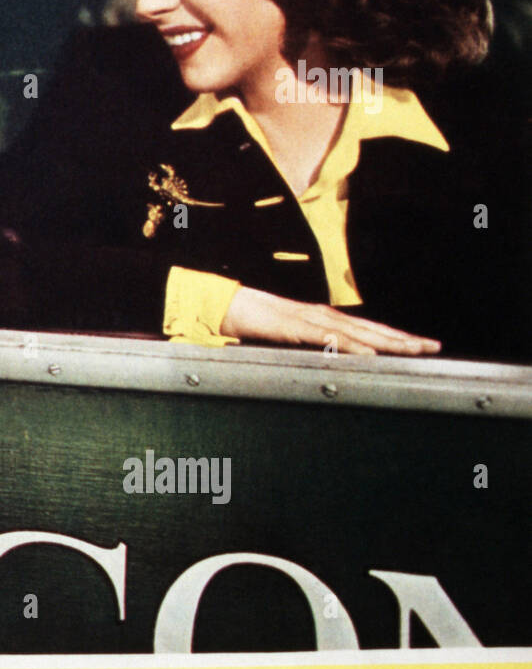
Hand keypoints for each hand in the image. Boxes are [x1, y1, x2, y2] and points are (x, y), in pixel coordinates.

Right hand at [221, 286, 441, 355]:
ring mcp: (315, 321)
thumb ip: (316, 346)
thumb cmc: (263, 323)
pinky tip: (368, 352)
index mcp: (329, 320)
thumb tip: (334, 361)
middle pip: (373, 329)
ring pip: (359, 332)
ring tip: (411, 349)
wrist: (235, 307)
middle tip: (433, 346)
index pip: (371, 329)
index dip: (397, 337)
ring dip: (387, 341)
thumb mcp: (296, 338)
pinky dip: (352, 345)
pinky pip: (330, 338)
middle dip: (405, 339)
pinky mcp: (299, 328)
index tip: (422, 345)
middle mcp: (328, 317)